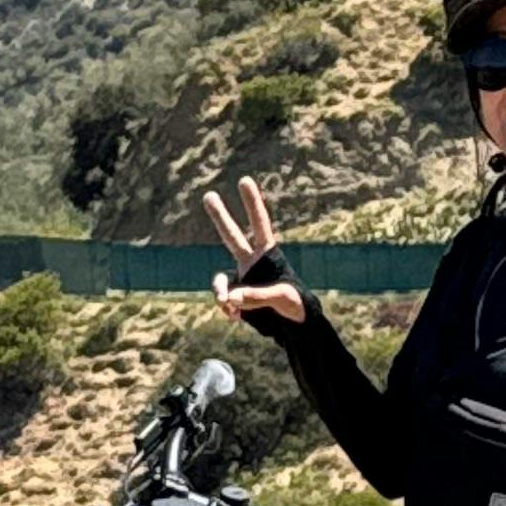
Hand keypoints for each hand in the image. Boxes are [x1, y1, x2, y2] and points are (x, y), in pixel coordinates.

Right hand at [203, 178, 302, 322]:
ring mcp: (242, 277)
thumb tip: (231, 297)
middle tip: (208, 195)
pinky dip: (225, 306)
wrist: (294, 326)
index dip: (252, 202)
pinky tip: (235, 317)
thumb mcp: (282, 298)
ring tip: (227, 305)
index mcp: (268, 255)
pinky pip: (222, 297)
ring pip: (220, 277)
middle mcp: (251, 262)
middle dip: (220, 215)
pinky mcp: (236, 295)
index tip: (244, 180)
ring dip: (219, 289)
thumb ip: (256, 296)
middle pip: (231, 234)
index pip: (259, 223)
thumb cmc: (296, 305)